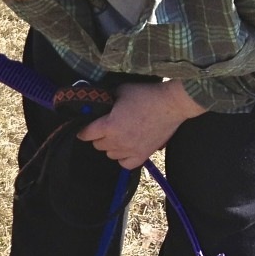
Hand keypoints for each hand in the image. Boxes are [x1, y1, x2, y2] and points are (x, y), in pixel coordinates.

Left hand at [76, 80, 205, 169]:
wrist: (171, 104)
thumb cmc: (146, 95)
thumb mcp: (120, 91)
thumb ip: (105, 99)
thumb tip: (96, 102)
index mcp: (109, 126)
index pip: (86, 134)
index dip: (83, 130)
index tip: (84, 127)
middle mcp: (118, 141)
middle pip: (98, 145)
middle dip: (98, 136)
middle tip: (105, 127)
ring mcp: (131, 150)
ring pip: (110, 155)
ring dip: (110, 146)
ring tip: (117, 136)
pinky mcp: (144, 155)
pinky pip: (125, 164)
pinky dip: (123, 158)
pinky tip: (125, 149)